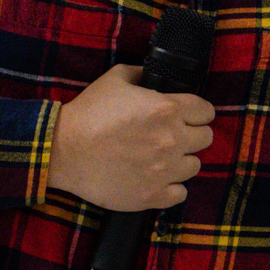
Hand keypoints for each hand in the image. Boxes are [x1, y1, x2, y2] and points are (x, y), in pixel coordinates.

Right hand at [46, 63, 215, 210]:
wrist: (63, 150)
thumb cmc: (88, 113)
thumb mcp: (115, 79)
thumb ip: (141, 74)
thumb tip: (153, 75)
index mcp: (167, 109)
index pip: (206, 111)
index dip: (198, 112)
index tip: (190, 115)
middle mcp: (171, 140)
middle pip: (205, 138)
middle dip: (192, 134)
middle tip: (174, 135)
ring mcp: (164, 170)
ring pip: (195, 166)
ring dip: (182, 160)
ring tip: (162, 158)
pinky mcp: (152, 195)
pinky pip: (180, 194)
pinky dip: (172, 187)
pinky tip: (157, 178)